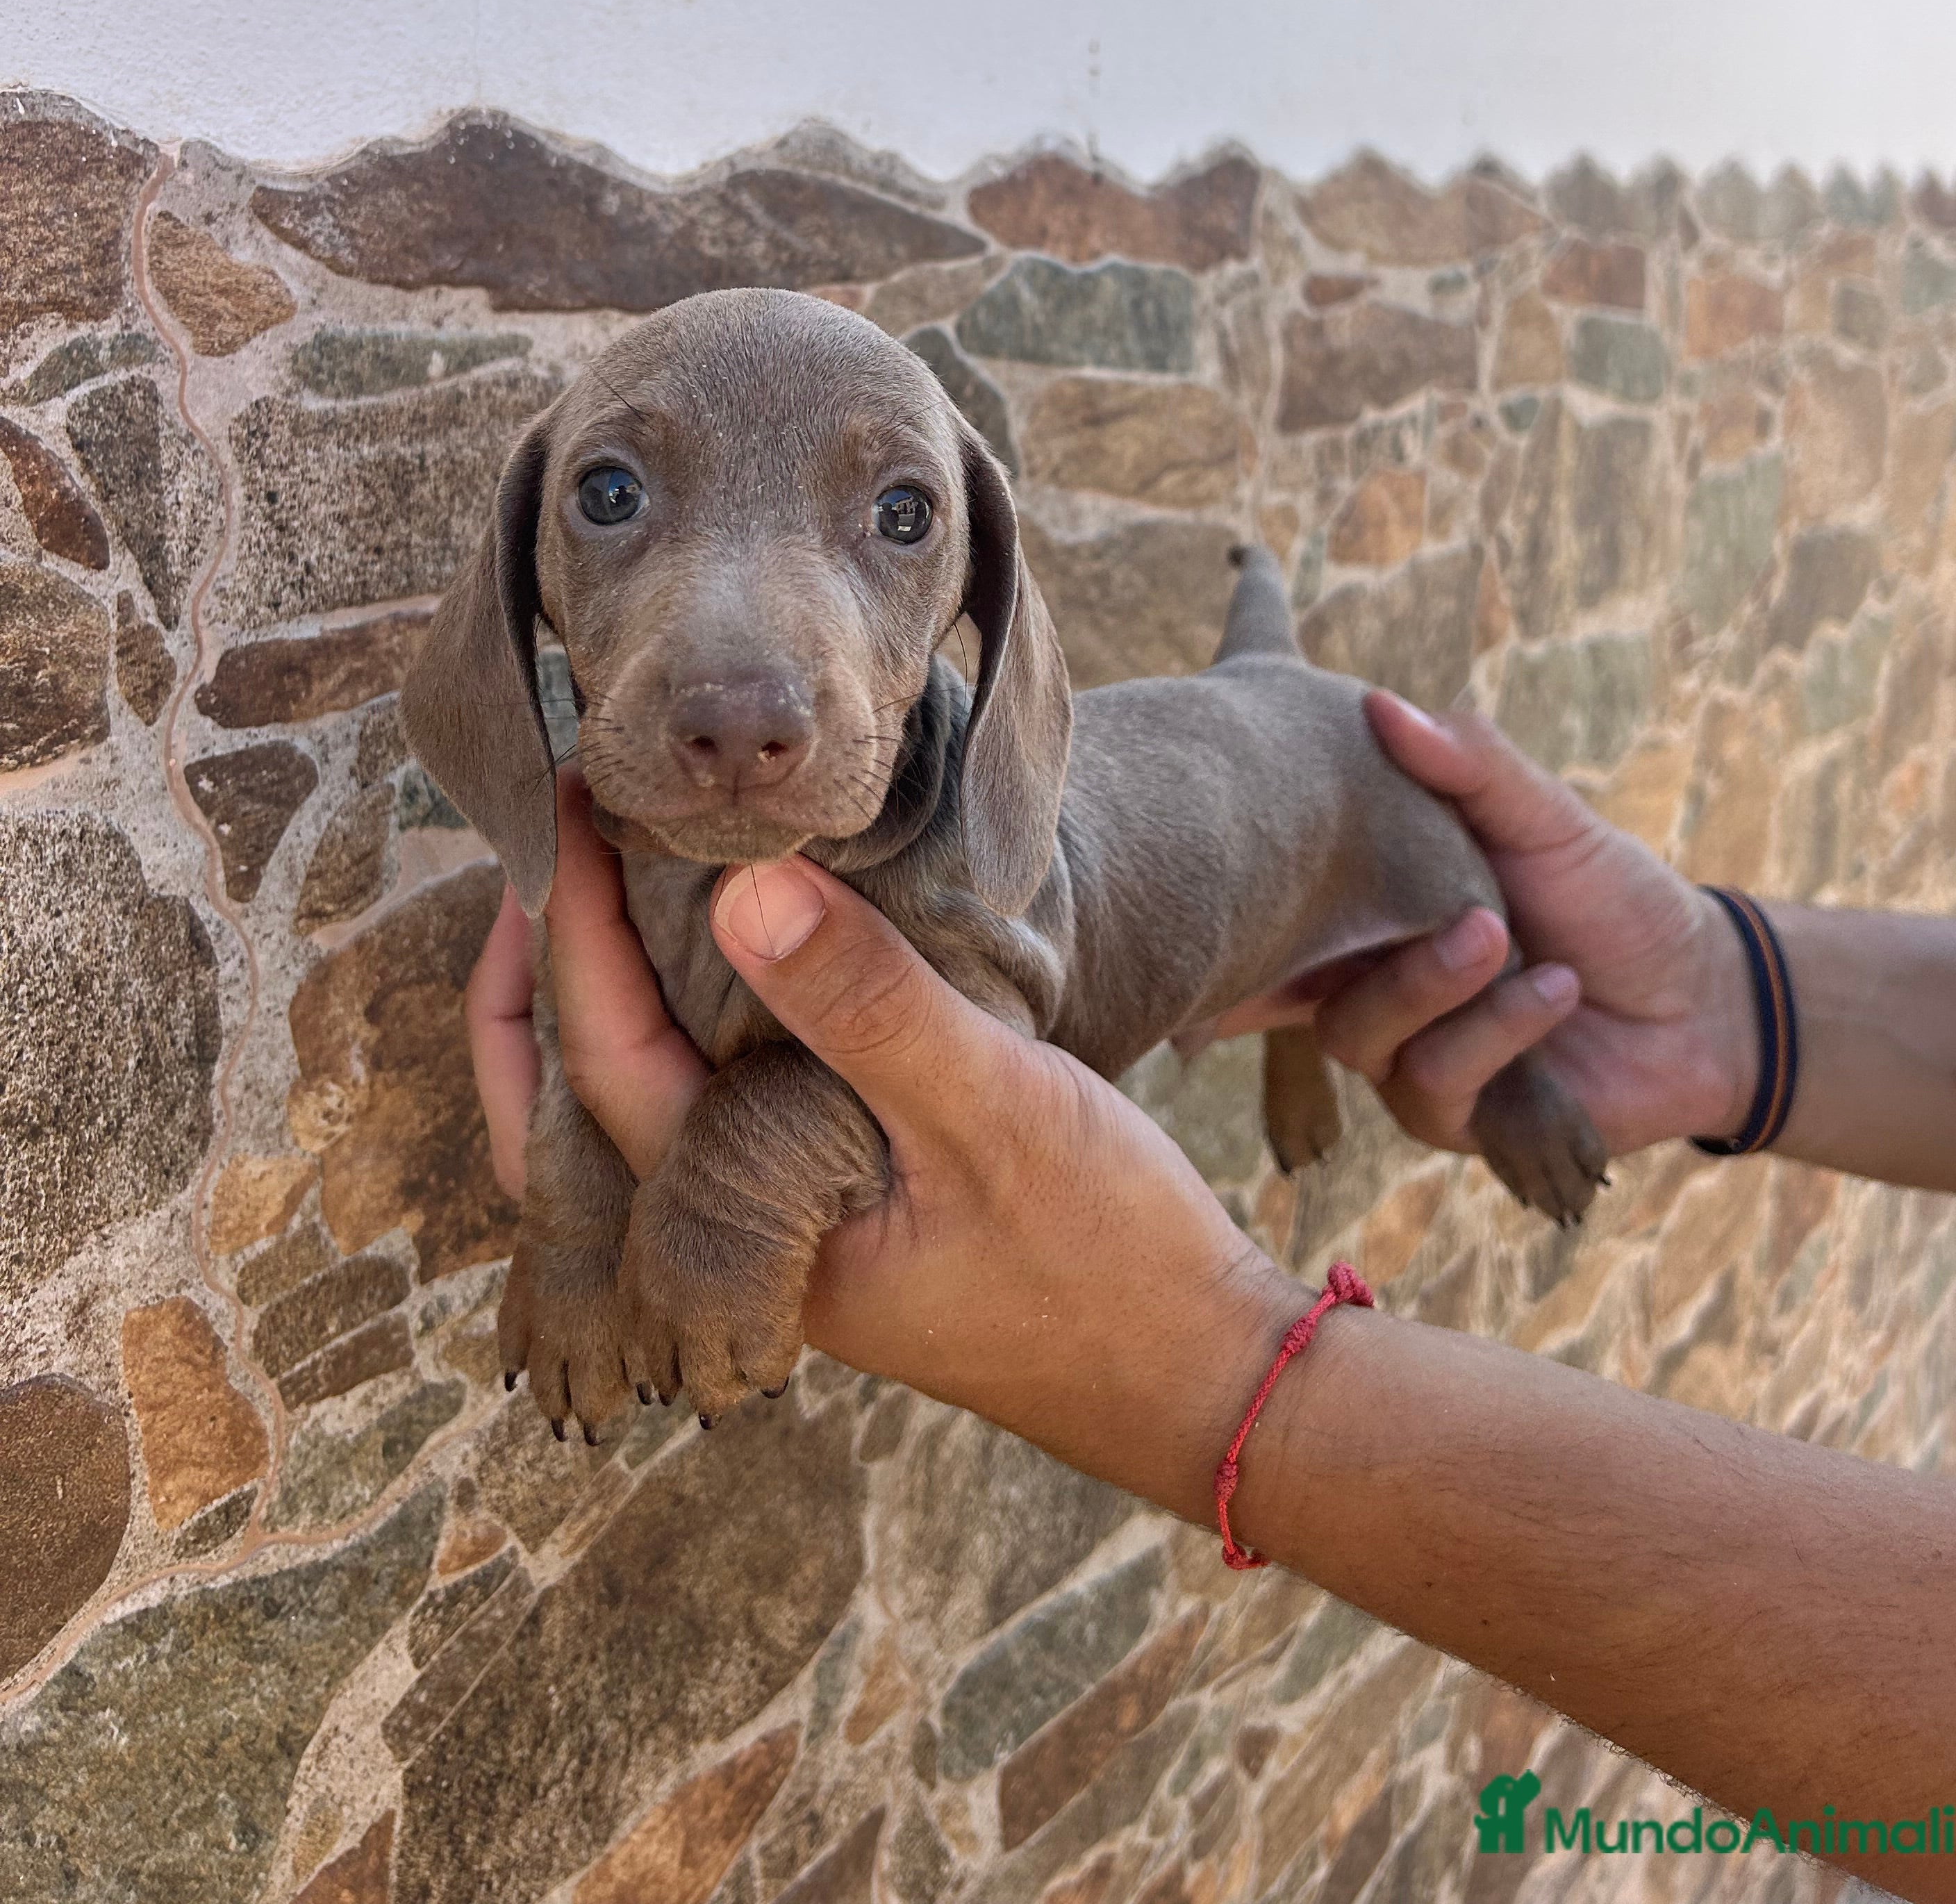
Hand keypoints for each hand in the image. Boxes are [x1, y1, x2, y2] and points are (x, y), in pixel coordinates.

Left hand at [466, 788, 1302, 1504]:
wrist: (1202, 1374)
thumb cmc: (1104, 1259)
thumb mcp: (991, 1107)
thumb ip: (867, 1007)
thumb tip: (740, 890)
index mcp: (744, 1232)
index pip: (602, 1064)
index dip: (569, 926)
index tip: (576, 801)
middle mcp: (739, 1245)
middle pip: (567, 1121)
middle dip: (531, 989)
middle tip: (544, 851)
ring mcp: (787, 1236)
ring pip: (638, 1120)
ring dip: (602, 1007)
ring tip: (605, 889)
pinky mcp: (841, 1213)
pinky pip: (717, 1117)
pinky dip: (689, 1031)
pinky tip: (734, 962)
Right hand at [1222, 696, 1756, 1162]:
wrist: (1700, 998)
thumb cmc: (1610, 897)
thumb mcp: (1542, 816)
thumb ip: (1467, 764)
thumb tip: (1377, 704)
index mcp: (1369, 907)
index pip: (1277, 906)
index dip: (1248, 895)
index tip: (1242, 850)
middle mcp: (1366, 981)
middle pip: (1287, 974)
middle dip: (1335, 932)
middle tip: (1425, 894)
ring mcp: (1401, 1052)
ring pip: (1355, 1033)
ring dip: (1430, 983)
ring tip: (1504, 940)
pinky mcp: (1448, 1114)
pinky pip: (1429, 1080)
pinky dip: (1492, 1029)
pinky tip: (1555, 988)